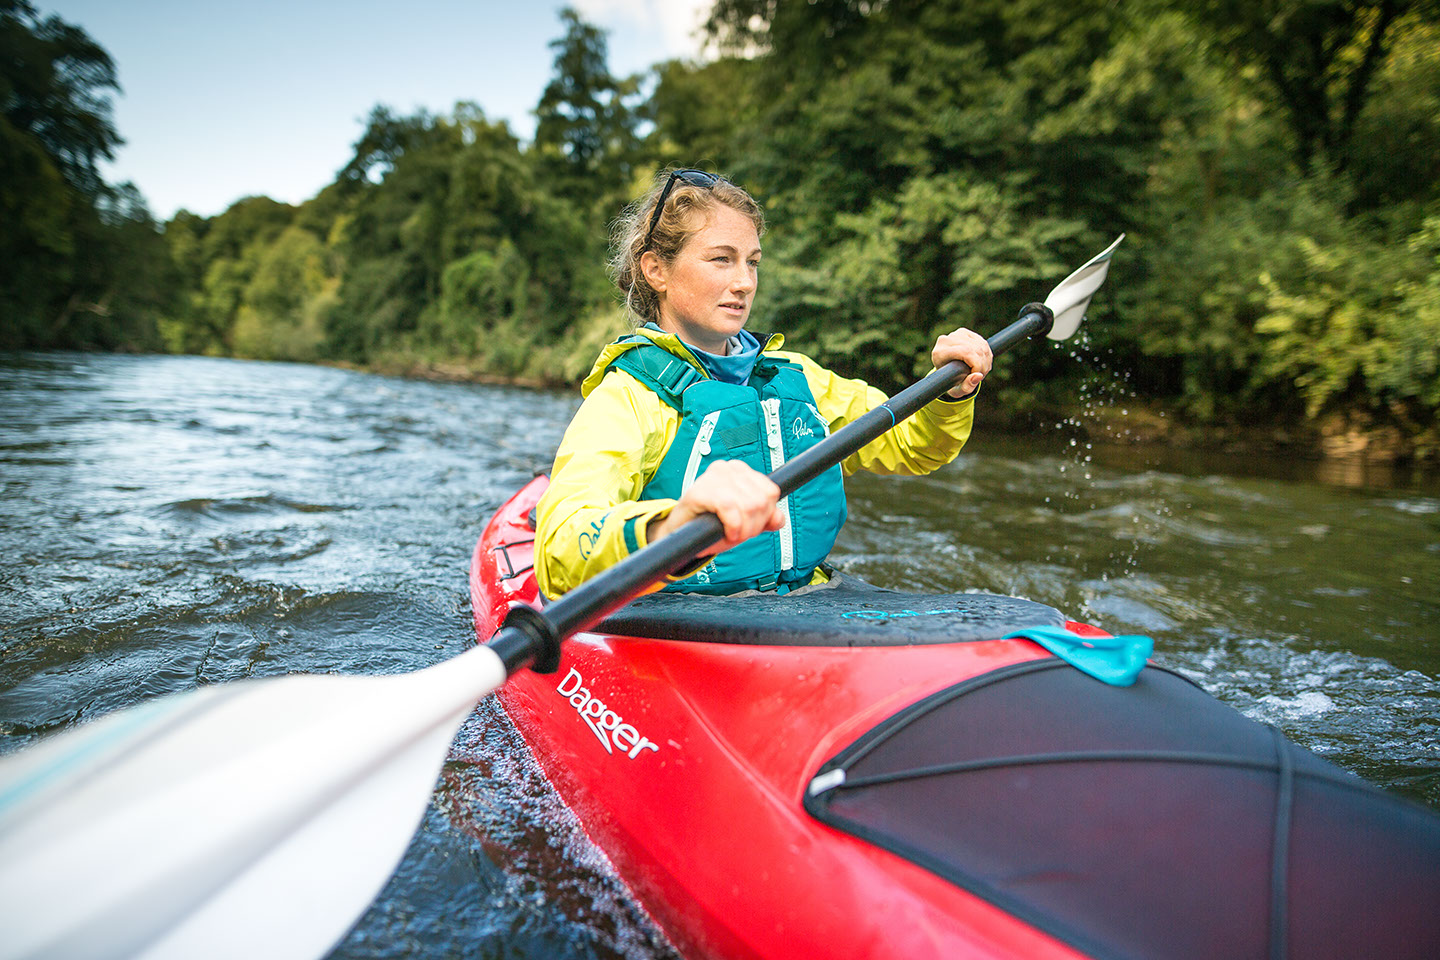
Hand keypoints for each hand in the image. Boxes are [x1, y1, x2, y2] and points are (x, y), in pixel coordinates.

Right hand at [647, 460, 783, 554]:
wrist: (680, 534)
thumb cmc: (710, 524)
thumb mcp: (743, 522)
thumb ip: (764, 518)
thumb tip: (779, 519)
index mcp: (740, 471)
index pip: (771, 491)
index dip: (766, 514)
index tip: (751, 526)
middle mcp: (727, 468)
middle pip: (761, 501)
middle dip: (754, 525)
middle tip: (739, 533)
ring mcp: (712, 477)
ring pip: (749, 505)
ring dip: (743, 529)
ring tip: (732, 534)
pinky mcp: (699, 491)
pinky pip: (729, 508)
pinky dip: (733, 526)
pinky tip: (727, 533)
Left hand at [932, 327, 992, 397]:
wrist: (947, 373)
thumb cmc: (951, 383)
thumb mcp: (957, 390)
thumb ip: (966, 386)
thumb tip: (978, 376)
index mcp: (939, 353)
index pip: (966, 352)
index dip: (977, 364)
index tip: (977, 375)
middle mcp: (946, 340)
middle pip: (975, 349)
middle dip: (983, 364)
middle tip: (981, 375)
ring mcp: (956, 334)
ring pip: (981, 346)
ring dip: (986, 361)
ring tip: (981, 371)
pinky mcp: (965, 333)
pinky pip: (983, 343)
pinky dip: (987, 355)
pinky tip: (983, 363)